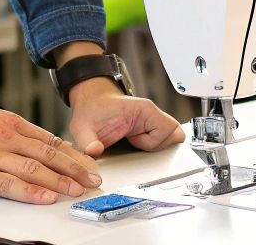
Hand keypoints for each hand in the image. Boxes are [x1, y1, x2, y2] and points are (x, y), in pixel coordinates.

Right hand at [0, 91, 101, 204]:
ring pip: (33, 168)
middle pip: (48, 154)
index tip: (90, 165)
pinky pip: (6, 183)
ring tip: (76, 190)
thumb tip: (37, 146)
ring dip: (58, 181)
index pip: (50, 141)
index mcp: (11, 123)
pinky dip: (28, 191)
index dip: (73, 155)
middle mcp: (6, 137)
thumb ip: (13, 132)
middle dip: (75, 169)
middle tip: (94, 180)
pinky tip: (44, 197)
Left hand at [66, 77, 186, 156]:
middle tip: (134, 143)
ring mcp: (152, 119)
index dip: (150, 142)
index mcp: (143, 109)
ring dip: (155, 147)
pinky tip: (137, 144)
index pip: (166, 130)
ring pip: (171, 139)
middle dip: (155, 147)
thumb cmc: (90, 111)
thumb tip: (94, 153)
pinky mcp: (151, 126)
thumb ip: (88, 143)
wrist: (91, 103)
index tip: (133, 141)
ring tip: (134, 142)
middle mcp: (151, 113)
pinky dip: (155, 146)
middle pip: (173, 136)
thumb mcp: (83, 128)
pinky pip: (166, 139)